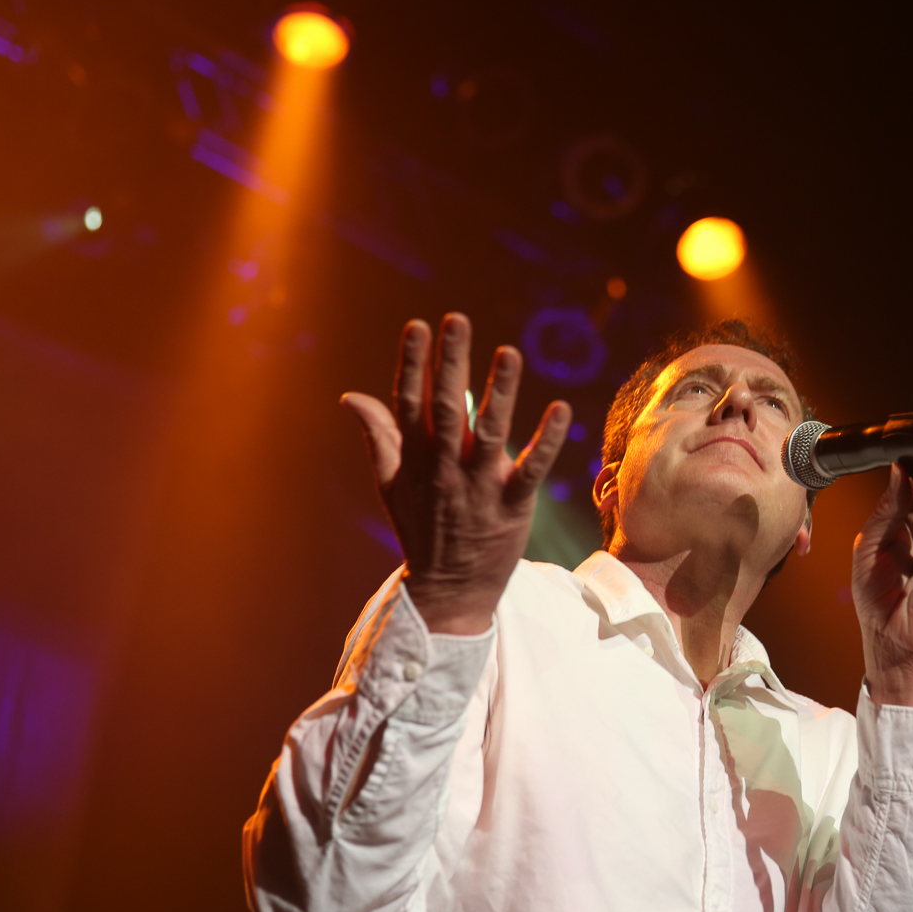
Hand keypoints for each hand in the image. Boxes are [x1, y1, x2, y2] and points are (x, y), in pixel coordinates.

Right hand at [341, 313, 571, 634]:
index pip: (410, 404)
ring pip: (490, 434)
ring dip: (500, 392)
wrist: (449, 591)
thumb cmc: (422, 530)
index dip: (414, 365)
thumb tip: (351, 396)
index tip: (418, 326)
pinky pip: (531, 470)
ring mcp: (479, 488)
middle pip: (447, 409)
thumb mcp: (392, 485)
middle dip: (451, 363)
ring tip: (509, 352)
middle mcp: (445, 469)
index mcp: (416, 460)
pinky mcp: (513, 507)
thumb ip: (379, 437)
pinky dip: (546, 441)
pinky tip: (561, 409)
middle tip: (457, 320)